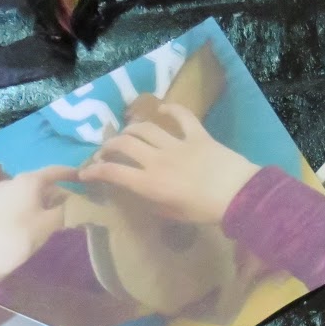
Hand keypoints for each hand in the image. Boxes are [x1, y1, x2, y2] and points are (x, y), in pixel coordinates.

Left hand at [0, 164, 81, 280]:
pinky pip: (14, 198)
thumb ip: (67, 210)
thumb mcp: (50, 224)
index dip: (70, 173)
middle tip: (69, 204)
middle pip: (39, 181)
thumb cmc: (22, 236)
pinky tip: (30, 217)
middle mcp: (11, 180)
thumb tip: (78, 205)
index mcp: (28, 180)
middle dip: (55, 191)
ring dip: (40, 199)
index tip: (82, 177)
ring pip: (25, 190)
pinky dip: (26, 203)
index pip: (54, 171)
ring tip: (50, 213)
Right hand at [81, 103, 258, 223]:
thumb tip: (140, 193)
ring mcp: (177, 144)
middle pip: (123, 144)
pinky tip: (161, 109)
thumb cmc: (206, 212)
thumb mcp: (174, 215)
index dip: (94, 171)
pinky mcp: (197, 134)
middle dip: (108, 146)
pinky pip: (180, 115)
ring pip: (144, 128)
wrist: (239, 196)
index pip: (113, 172)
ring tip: (127, 133)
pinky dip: (169, 109)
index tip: (85, 172)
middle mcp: (158, 160)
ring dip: (131, 129)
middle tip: (105, 151)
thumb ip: (153, 203)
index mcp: (150, 184)